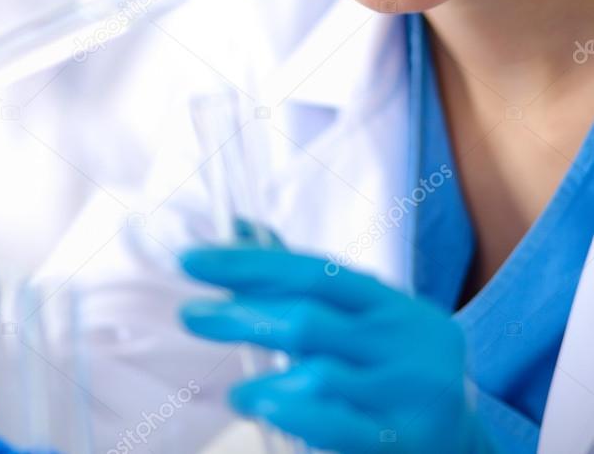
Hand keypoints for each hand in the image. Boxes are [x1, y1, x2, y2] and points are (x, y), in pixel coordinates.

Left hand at [179, 246, 492, 453]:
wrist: (465, 447)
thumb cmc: (395, 373)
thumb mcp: (368, 321)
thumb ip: (307, 281)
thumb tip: (236, 225)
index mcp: (394, 305)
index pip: (314, 272)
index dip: (249, 263)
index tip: (192, 260)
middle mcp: (408, 343)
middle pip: (309, 319)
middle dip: (241, 314)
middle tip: (191, 315)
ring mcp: (411, 394)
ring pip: (321, 373)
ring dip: (264, 379)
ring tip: (235, 392)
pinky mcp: (403, 439)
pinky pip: (338, 424)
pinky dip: (292, 412)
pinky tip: (261, 406)